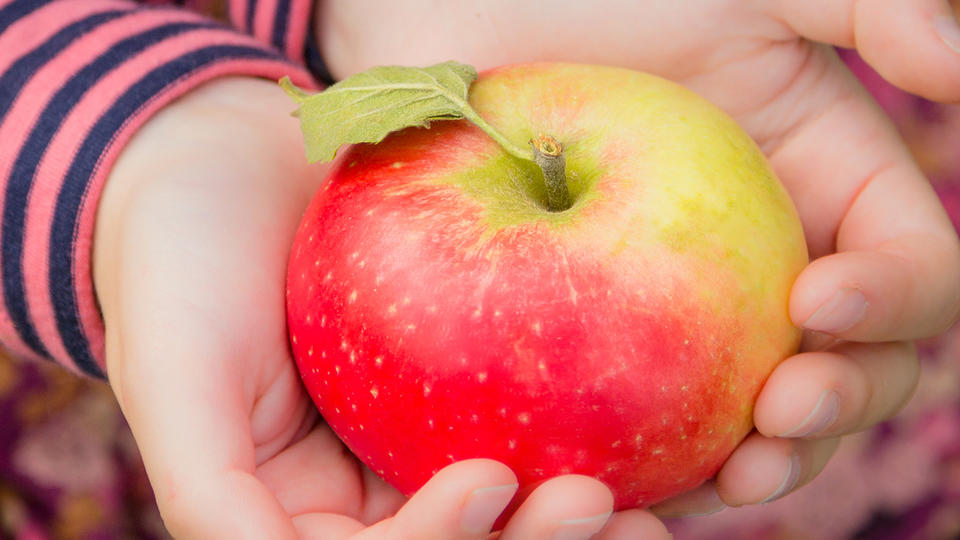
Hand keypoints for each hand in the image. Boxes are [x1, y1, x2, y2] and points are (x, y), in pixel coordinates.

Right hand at [92, 77, 668, 538]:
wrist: (220, 164)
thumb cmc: (180, 268)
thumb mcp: (175, 380)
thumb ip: (211, 493)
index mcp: (310, 517)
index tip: (490, 481)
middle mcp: (377, 490)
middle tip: (600, 510)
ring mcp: (427, 436)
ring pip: (518, 503)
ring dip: (581, 520)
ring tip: (645, 499)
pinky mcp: (471, 376)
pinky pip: (536, 413)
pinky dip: (592, 427)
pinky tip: (653, 419)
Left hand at [317, 0, 959, 515]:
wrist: (479, 22)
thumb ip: (865, 10)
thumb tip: (959, 66)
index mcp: (832, 191)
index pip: (910, 270)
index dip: (892, 300)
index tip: (814, 304)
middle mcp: (776, 264)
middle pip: (854, 365)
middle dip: (835, 403)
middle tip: (776, 418)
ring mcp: (700, 311)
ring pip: (761, 414)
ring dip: (765, 461)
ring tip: (729, 481)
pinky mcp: (619, 342)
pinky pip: (656, 418)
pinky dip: (662, 457)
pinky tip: (633, 480)